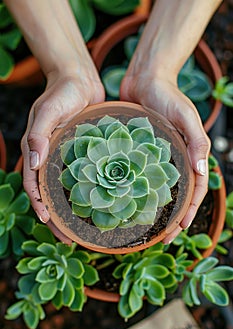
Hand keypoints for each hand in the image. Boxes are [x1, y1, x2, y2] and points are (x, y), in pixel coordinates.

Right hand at [21, 73, 104, 224]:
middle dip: (54, 217)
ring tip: (80, 231)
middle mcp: (49, 156)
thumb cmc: (63, 92)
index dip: (37, 202)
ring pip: (63, 190)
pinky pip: (80, 178)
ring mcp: (64, 156)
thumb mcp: (49, 110)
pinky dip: (83, 193)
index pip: (32, 182)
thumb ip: (38, 134)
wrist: (80, 80)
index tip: (47, 219)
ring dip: (68, 211)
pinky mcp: (81, 154)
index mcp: (36, 149)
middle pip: (47, 193)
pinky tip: (96, 205)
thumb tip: (33, 162)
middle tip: (67, 238)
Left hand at [120, 73, 210, 242]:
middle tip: (162, 237)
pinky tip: (125, 201)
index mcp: (188, 153)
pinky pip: (139, 174)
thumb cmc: (168, 94)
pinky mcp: (138, 152)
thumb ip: (196, 142)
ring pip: (158, 188)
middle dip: (172, 217)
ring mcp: (155, 157)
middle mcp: (173, 158)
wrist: (145, 78)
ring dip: (155, 207)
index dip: (189, 210)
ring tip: (145, 227)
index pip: (195, 188)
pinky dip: (136, 189)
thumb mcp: (185, 116)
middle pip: (177, 193)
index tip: (180, 229)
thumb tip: (202, 172)